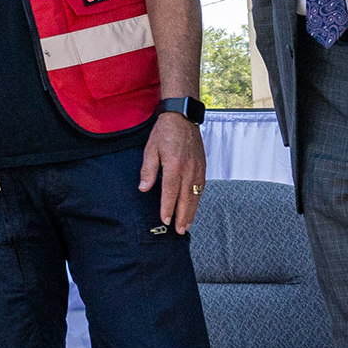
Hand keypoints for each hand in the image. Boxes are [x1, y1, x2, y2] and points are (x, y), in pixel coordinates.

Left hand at [140, 107, 205, 234]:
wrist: (182, 116)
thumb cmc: (165, 131)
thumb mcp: (150, 149)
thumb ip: (148, 170)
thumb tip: (144, 188)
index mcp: (174, 165)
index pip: (170, 192)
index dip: (168, 208)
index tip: (165, 220)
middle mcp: (189, 169)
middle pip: (186, 198)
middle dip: (182, 216)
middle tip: (180, 230)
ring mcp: (198, 168)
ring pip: (196, 195)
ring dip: (192, 211)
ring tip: (187, 224)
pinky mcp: (203, 166)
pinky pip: (201, 187)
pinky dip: (198, 199)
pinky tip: (194, 206)